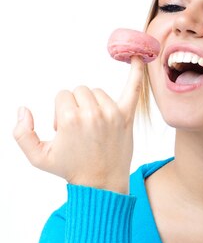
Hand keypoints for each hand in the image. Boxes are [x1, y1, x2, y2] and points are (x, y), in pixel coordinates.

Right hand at [13, 56, 143, 193]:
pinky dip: (137, 72)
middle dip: (75, 107)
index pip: (63, 95)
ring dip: (93, 104)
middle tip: (80, 132)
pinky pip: (134, 89)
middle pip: (80, 91)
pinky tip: (139, 56)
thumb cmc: (71, 170)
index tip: (66, 131)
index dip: (61, 113)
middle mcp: (92, 113)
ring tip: (93, 127)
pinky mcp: (127, 118)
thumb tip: (23, 109)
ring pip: (97, 93)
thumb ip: (22, 134)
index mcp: (70, 118)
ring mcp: (112, 114)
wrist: (101, 186)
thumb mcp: (38, 157)